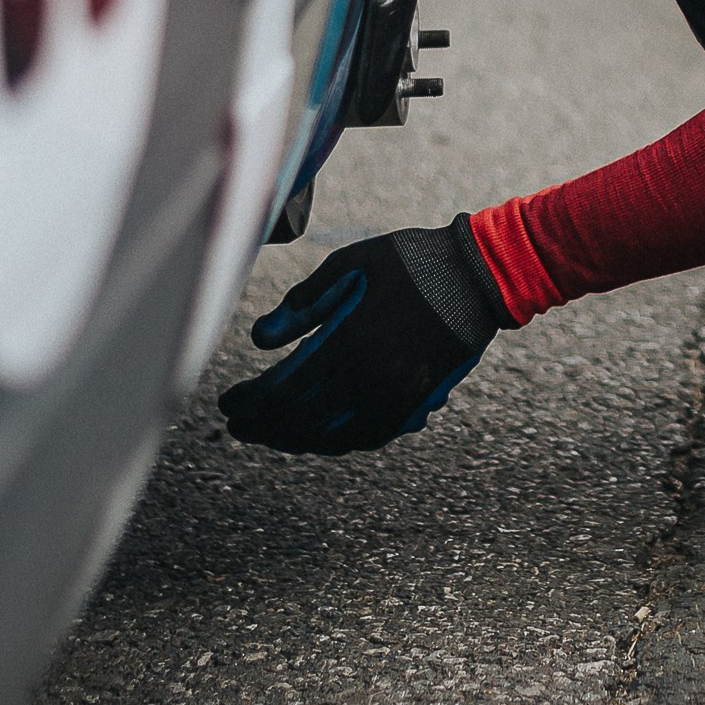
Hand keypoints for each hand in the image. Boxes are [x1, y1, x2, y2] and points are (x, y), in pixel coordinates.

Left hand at [219, 216, 511, 453]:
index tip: (227, 404)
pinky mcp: (416, 401)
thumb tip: (258, 338)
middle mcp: (369, 379)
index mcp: (347, 342)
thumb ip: (302, 303)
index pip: (282, 389)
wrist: (478, 277)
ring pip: (333, 436)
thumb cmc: (409, 262)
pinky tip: (319, 436)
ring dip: (295, 440)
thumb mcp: (349, 265)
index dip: (249, 402)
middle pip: (301, 420)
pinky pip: (368, 436)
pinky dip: (337, 443)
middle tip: (238, 426)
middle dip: (263, 427)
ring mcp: (395, 396)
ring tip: (270, 435)